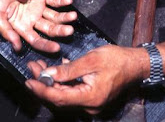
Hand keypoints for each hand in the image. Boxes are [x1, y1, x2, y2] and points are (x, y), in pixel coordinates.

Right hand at [0, 0, 77, 51]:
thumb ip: (6, 31)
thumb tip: (17, 47)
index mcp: (22, 27)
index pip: (36, 40)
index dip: (46, 45)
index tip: (56, 48)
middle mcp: (33, 20)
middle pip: (50, 29)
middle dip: (60, 31)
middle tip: (69, 31)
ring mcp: (39, 8)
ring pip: (55, 16)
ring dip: (65, 17)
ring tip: (73, 16)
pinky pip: (55, 0)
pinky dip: (62, 1)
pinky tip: (68, 1)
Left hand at [25, 45, 148, 113]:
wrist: (137, 64)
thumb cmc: (118, 59)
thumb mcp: (92, 60)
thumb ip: (69, 69)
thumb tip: (48, 74)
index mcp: (90, 97)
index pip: (58, 98)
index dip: (41, 90)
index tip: (28, 80)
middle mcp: (90, 106)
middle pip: (59, 98)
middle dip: (43, 83)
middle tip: (32, 67)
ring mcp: (91, 104)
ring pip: (64, 96)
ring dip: (51, 82)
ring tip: (40, 67)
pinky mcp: (92, 99)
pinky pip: (72, 93)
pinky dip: (62, 83)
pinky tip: (56, 70)